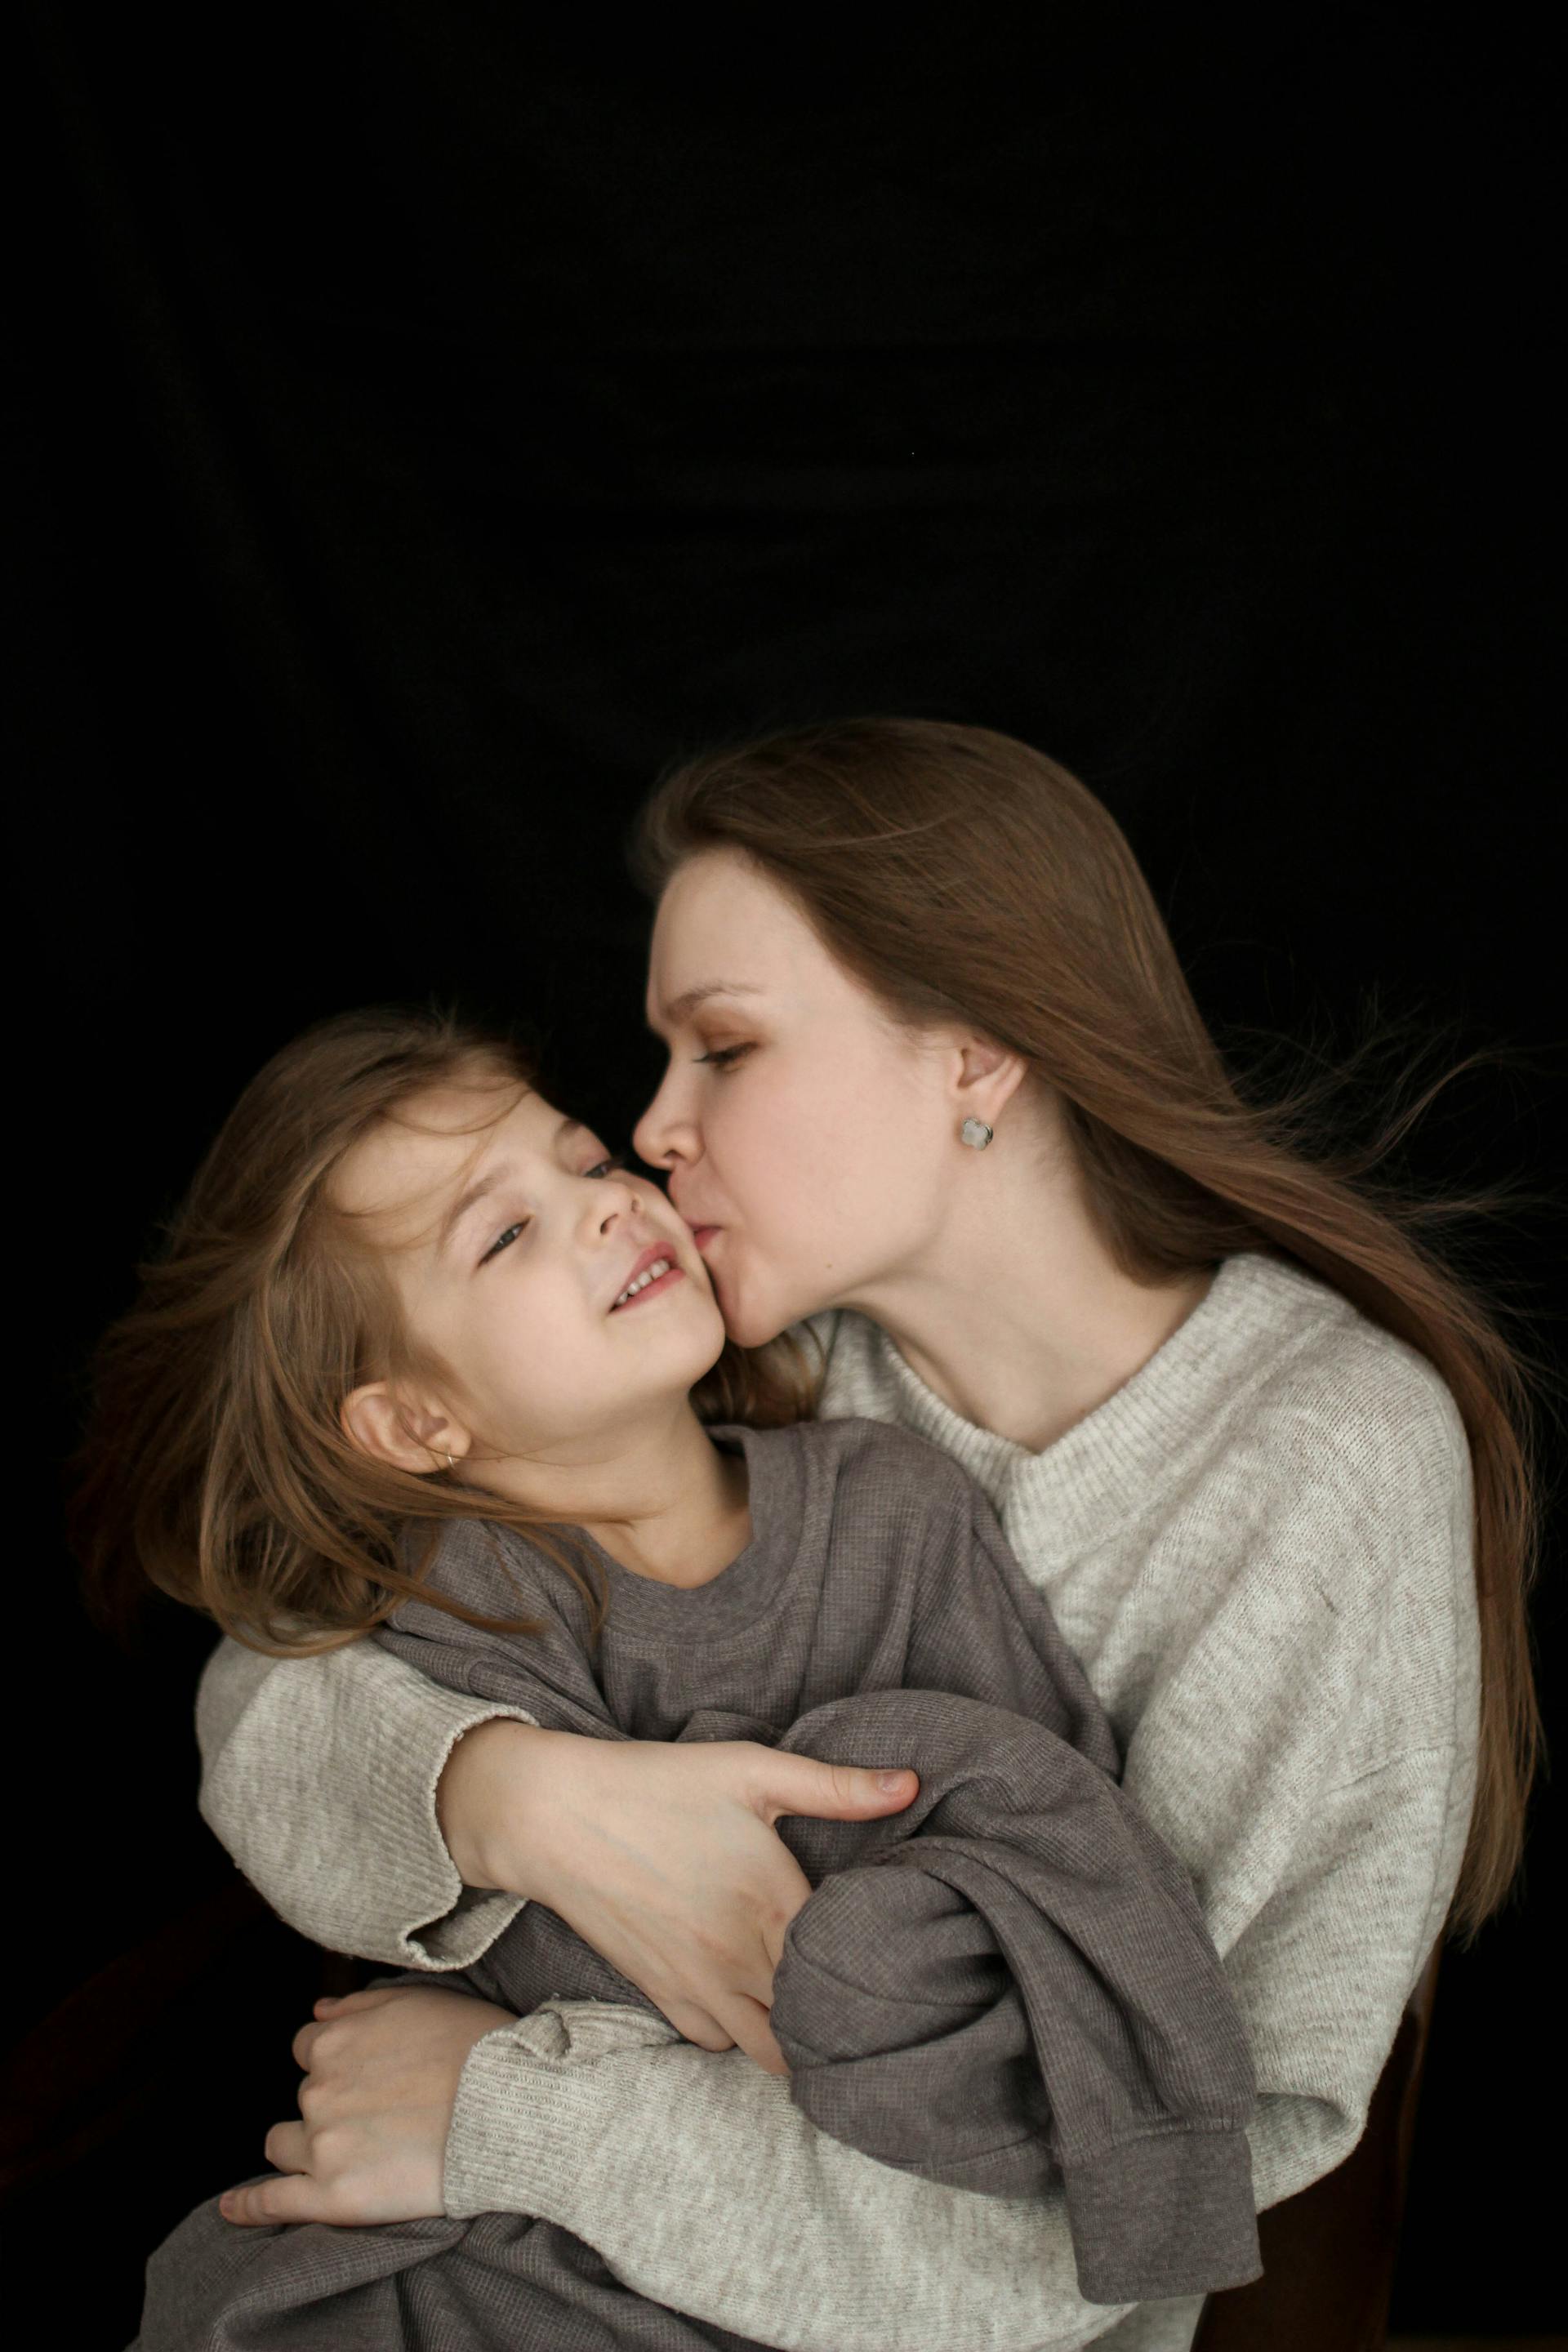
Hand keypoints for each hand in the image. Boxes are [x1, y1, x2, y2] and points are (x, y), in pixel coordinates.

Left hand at [218, 1984, 514, 2226]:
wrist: (508, 2106)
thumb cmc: (472, 2046)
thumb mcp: (418, 2002)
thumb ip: (358, 2006)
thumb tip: (317, 2010)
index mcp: (335, 2040)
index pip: (308, 2048)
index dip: (335, 2062)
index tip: (362, 2075)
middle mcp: (319, 2089)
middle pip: (301, 2098)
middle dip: (329, 2104)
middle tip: (377, 2115)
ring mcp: (323, 2145)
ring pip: (282, 2145)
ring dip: (301, 2146)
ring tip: (340, 2155)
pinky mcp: (333, 2197)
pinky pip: (273, 2202)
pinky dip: (247, 2207)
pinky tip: (230, 2210)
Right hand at [436, 1723, 917, 2073]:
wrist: (554, 1818)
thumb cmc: (656, 1785)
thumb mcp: (750, 1769)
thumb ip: (836, 1787)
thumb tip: (913, 1785)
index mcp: (776, 1904)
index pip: (849, 1967)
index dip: (878, 1969)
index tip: (897, 1961)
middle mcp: (742, 1959)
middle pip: (816, 2023)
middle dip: (844, 2016)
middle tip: (864, 1994)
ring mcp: (699, 1986)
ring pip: (770, 2051)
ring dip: (794, 2036)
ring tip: (811, 2005)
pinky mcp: (662, 1994)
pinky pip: (717, 2043)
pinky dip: (740, 2034)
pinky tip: (750, 2000)